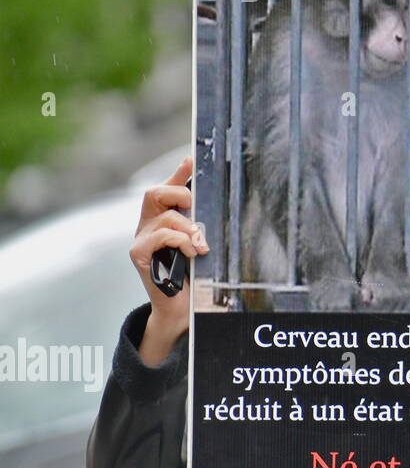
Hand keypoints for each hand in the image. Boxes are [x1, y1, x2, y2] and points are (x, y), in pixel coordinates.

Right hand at [128, 156, 206, 365]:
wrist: (180, 308)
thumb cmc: (192, 274)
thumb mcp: (199, 243)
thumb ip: (201, 224)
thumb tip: (212, 201)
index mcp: (163, 218)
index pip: (167, 188)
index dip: (179, 172)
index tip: (192, 159)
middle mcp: (148, 224)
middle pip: (154, 193)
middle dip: (178, 194)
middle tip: (195, 207)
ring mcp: (141, 239)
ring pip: (164, 216)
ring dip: (188, 228)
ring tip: (199, 245)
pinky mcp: (138, 254)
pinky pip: (159, 235)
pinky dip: (179, 240)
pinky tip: (190, 253)